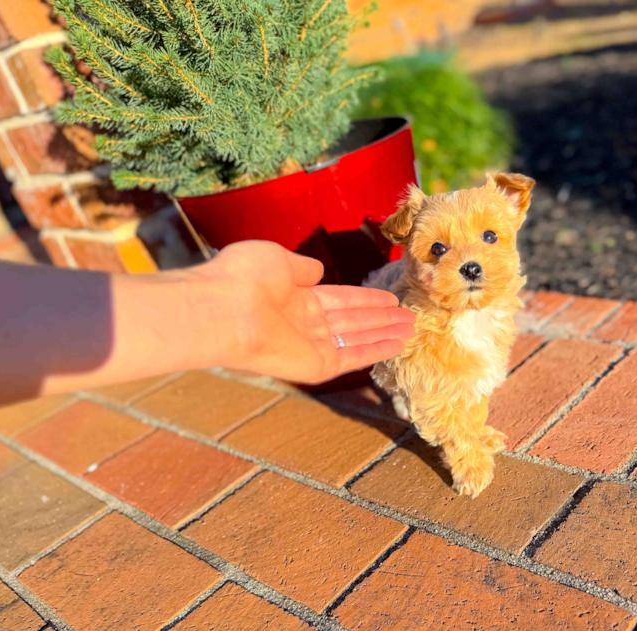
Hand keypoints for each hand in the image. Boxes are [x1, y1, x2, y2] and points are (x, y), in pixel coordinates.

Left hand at [197, 241, 413, 384]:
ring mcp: (309, 347)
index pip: (338, 299)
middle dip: (381, 318)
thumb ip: (301, 267)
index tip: (389, 297)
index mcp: (293, 298)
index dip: (365, 298)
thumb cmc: (243, 278)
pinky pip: (351, 358)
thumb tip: (319, 272)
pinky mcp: (314, 366)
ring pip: (356, 339)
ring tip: (412, 329)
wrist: (224, 310)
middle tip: (410, 316)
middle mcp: (303, 324)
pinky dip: (376, 351)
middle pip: (352, 321)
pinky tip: (398, 344)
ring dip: (385, 334)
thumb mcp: (276, 258)